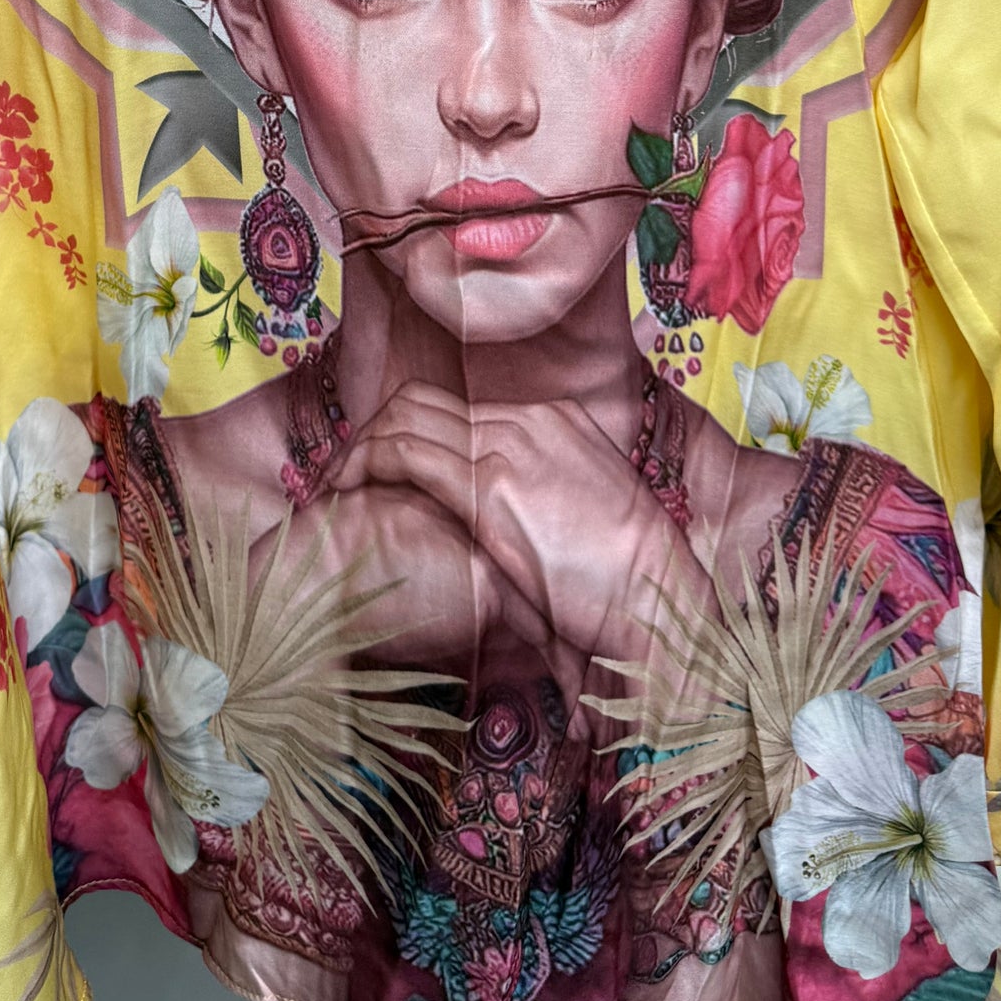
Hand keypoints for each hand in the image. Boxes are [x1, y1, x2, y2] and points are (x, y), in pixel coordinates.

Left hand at [337, 380, 711, 667]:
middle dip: (373, 433)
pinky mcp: (491, 484)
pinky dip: (366, 467)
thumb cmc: (631, 587)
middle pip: (423, 400)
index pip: (456, 408)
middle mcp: (528, 421)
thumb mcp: (584, 530)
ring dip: (360, 450)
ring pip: (405, 417)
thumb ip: (538, 515)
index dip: (406, 434)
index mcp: (553, 422)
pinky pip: (406, 453)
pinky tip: (348, 497)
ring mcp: (510, 445)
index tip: (380, 473)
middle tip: (344, 478)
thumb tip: (505, 549)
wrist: (663, 600)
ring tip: (337, 490)